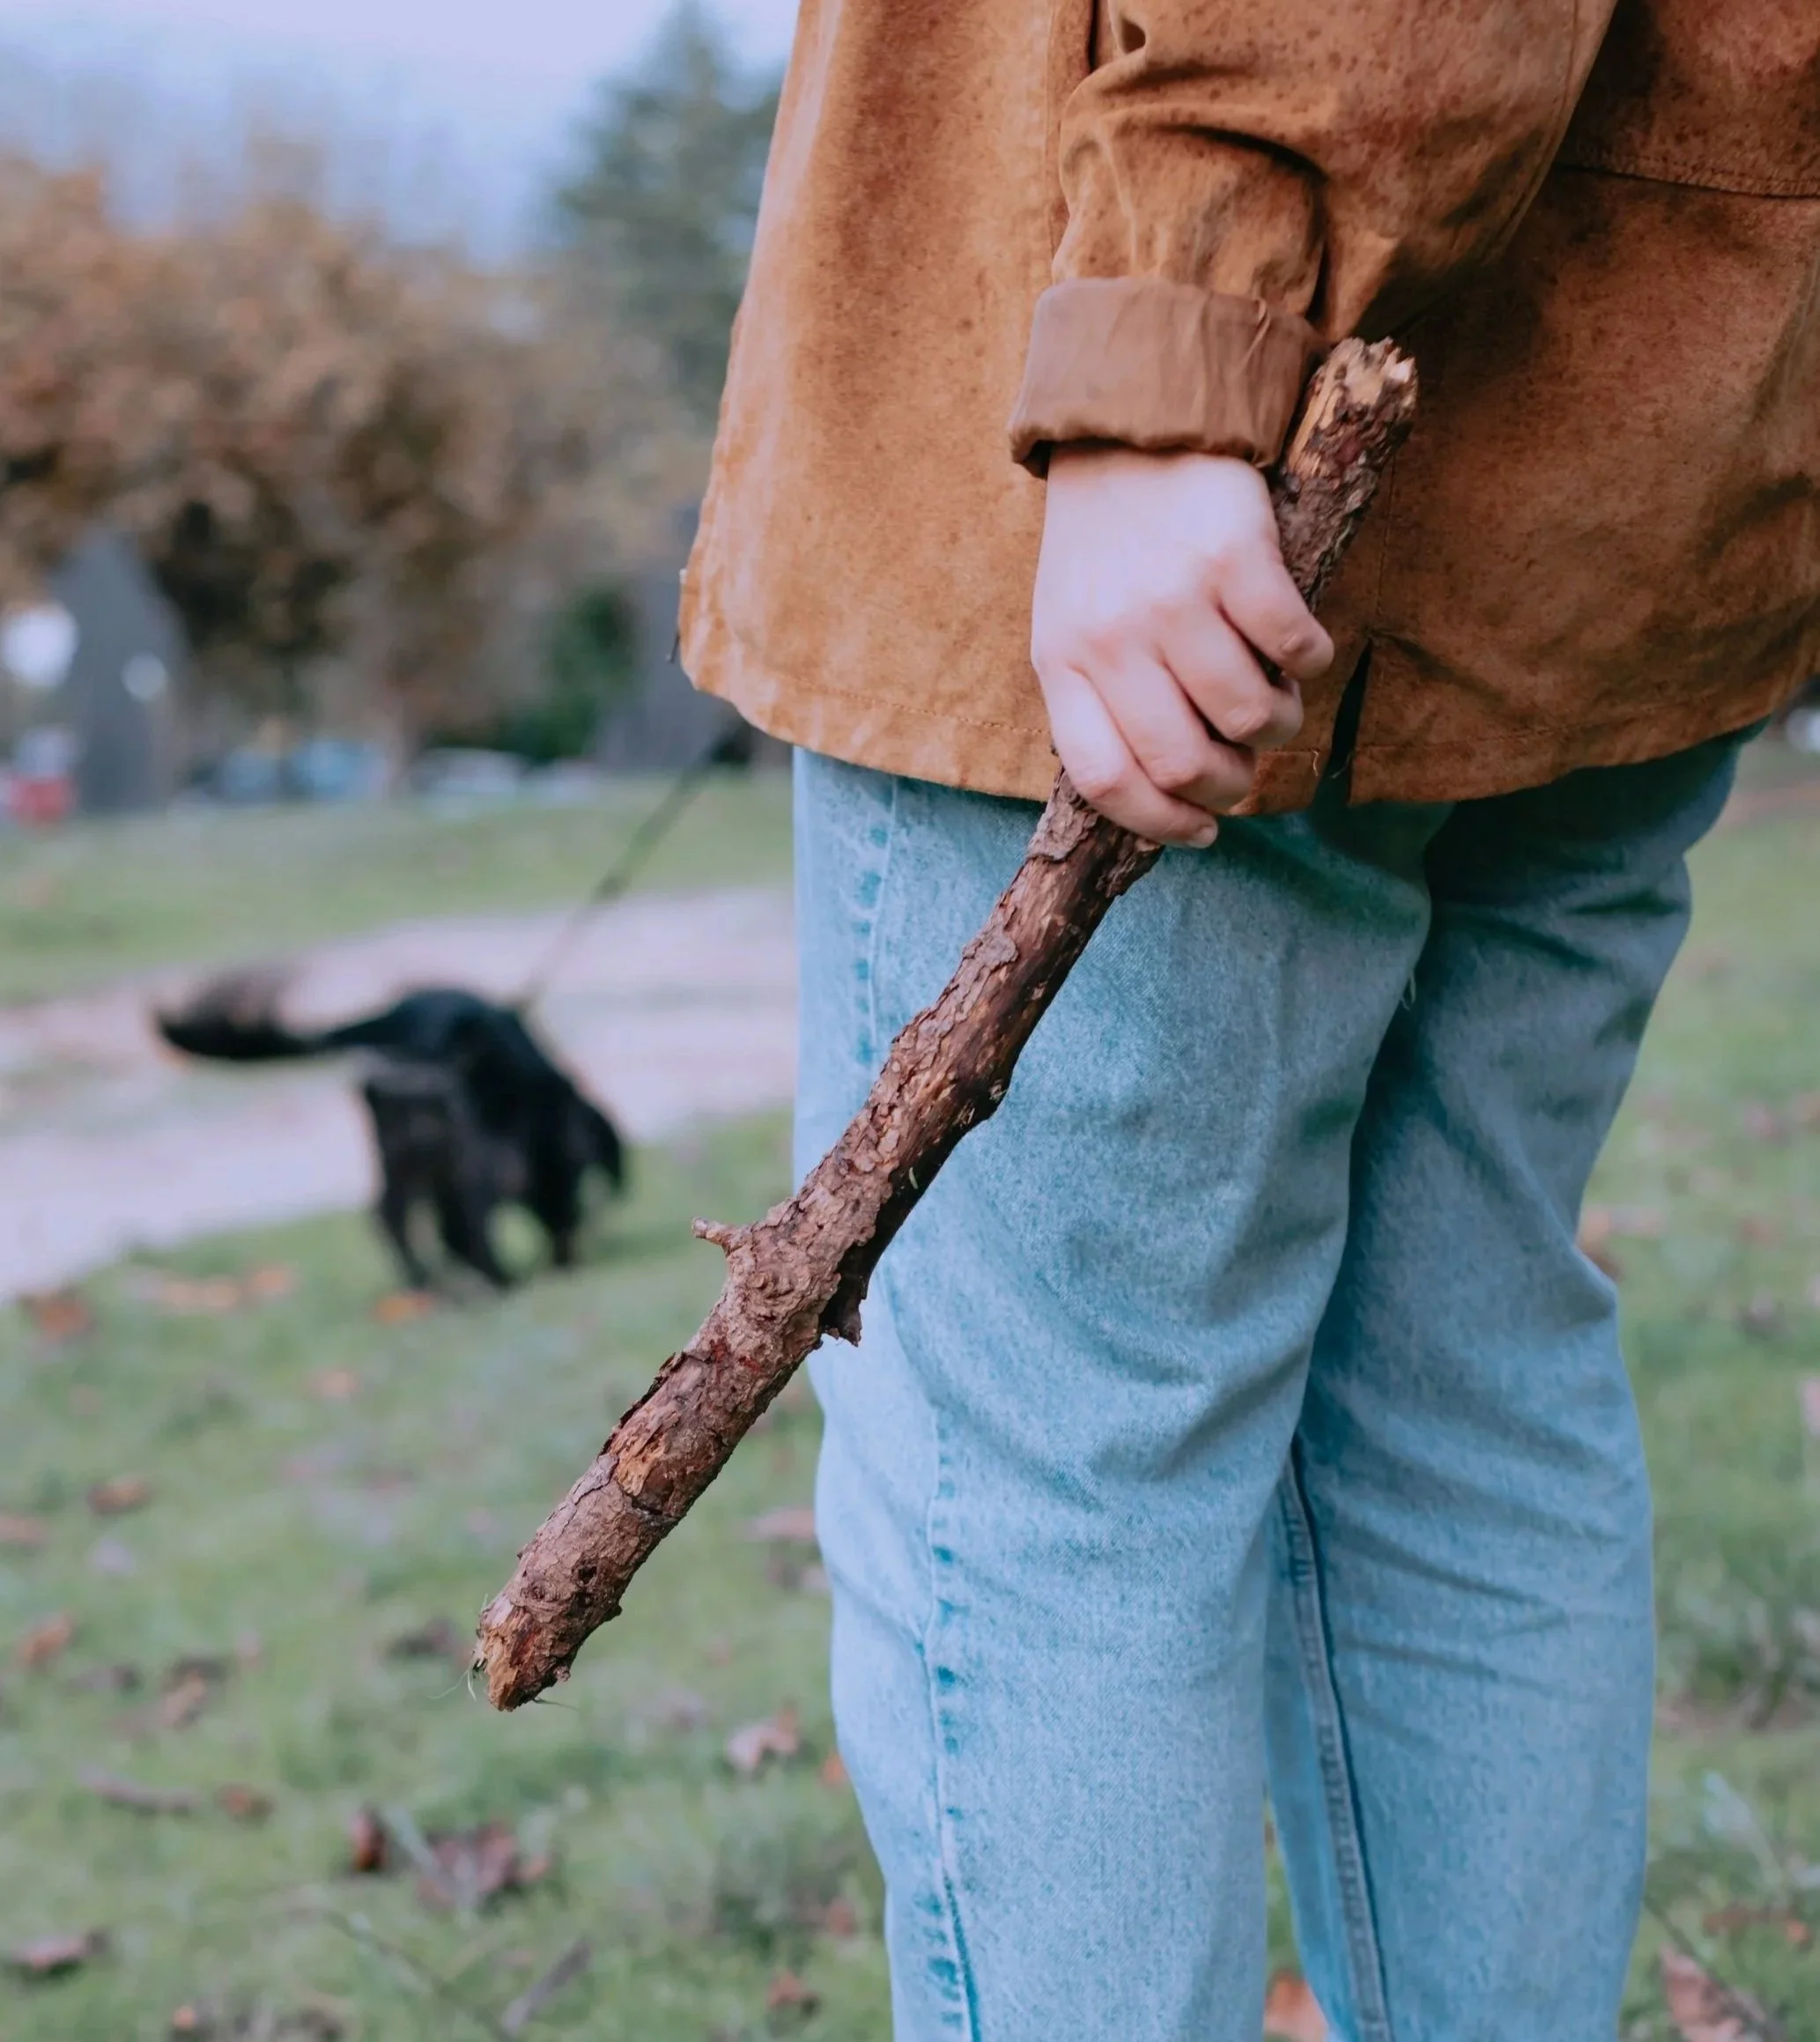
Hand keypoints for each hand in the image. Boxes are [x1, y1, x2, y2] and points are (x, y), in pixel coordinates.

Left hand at [1031, 446, 1332, 844]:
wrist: (1128, 424)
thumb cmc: (1105, 546)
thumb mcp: (1071, 625)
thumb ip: (1101, 702)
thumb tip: (1167, 795)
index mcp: (1062, 664)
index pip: (1106, 780)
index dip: (1161, 823)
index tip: (1202, 830)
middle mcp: (1113, 637)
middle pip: (1183, 763)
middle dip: (1231, 785)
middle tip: (1247, 764)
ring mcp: (1173, 598)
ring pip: (1249, 715)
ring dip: (1279, 724)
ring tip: (1274, 698)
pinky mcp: (1235, 556)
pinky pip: (1295, 648)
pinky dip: (1312, 663)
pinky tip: (1302, 650)